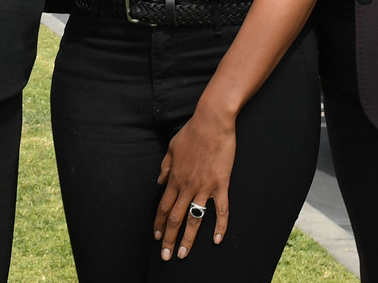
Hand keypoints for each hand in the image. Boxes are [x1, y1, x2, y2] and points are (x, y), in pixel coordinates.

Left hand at [153, 103, 236, 259]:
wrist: (212, 122)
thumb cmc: (192, 132)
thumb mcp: (171, 147)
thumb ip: (165, 167)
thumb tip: (159, 182)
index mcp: (174, 177)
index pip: (163, 206)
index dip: (158, 223)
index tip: (155, 237)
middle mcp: (187, 186)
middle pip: (175, 218)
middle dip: (168, 238)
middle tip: (166, 256)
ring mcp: (204, 186)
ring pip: (194, 218)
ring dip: (188, 238)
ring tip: (183, 254)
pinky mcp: (221, 184)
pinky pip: (220, 210)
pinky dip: (220, 226)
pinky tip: (217, 240)